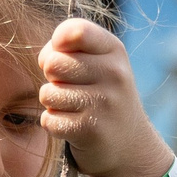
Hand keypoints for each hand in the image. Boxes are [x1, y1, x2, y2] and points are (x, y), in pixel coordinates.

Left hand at [38, 18, 169, 176]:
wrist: (130, 146)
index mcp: (114, 50)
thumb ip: (68, 50)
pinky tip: (72, 127)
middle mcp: (114, 74)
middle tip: (70, 89)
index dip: (57, 45)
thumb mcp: (98, 64)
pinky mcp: (91, 130)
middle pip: (53, 63)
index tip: (64, 57)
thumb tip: (46, 61)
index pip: (75, 30)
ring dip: (52, 104)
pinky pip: (49, 120)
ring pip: (48, 93)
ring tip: (73, 109)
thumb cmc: (102, 96)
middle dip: (52, 78)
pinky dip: (54, 125)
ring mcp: (104, 103)